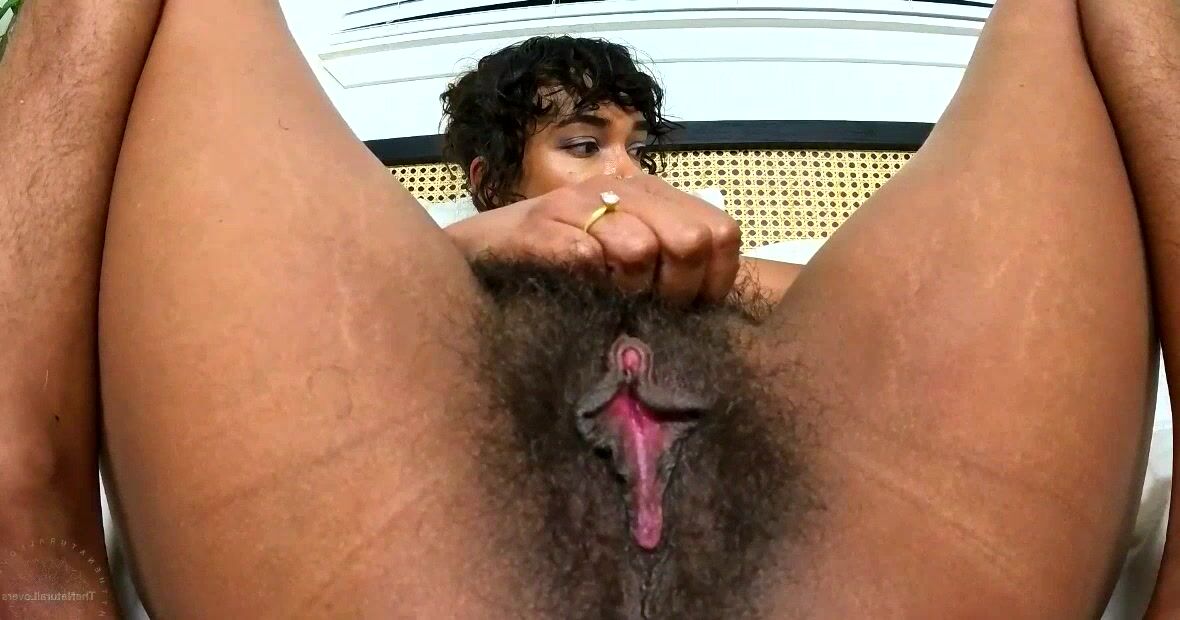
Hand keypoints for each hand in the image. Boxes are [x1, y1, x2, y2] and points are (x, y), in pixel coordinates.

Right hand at [444, 174, 741, 305]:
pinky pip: (584, 256)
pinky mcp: (538, 225)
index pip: (721, 233)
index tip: (687, 310)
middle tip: (646, 312)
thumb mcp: (625, 260)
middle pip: (690, 241)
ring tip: (604, 302)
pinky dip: (586, 284)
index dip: (713, 281)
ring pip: (639, 249)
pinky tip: (573, 293)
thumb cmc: (560, 265)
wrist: (480, 255)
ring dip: (627, 291)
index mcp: (653, 195)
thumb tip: (716, 305)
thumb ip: (668, 266)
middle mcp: (621, 188)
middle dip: (676, 291)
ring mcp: (577, 203)